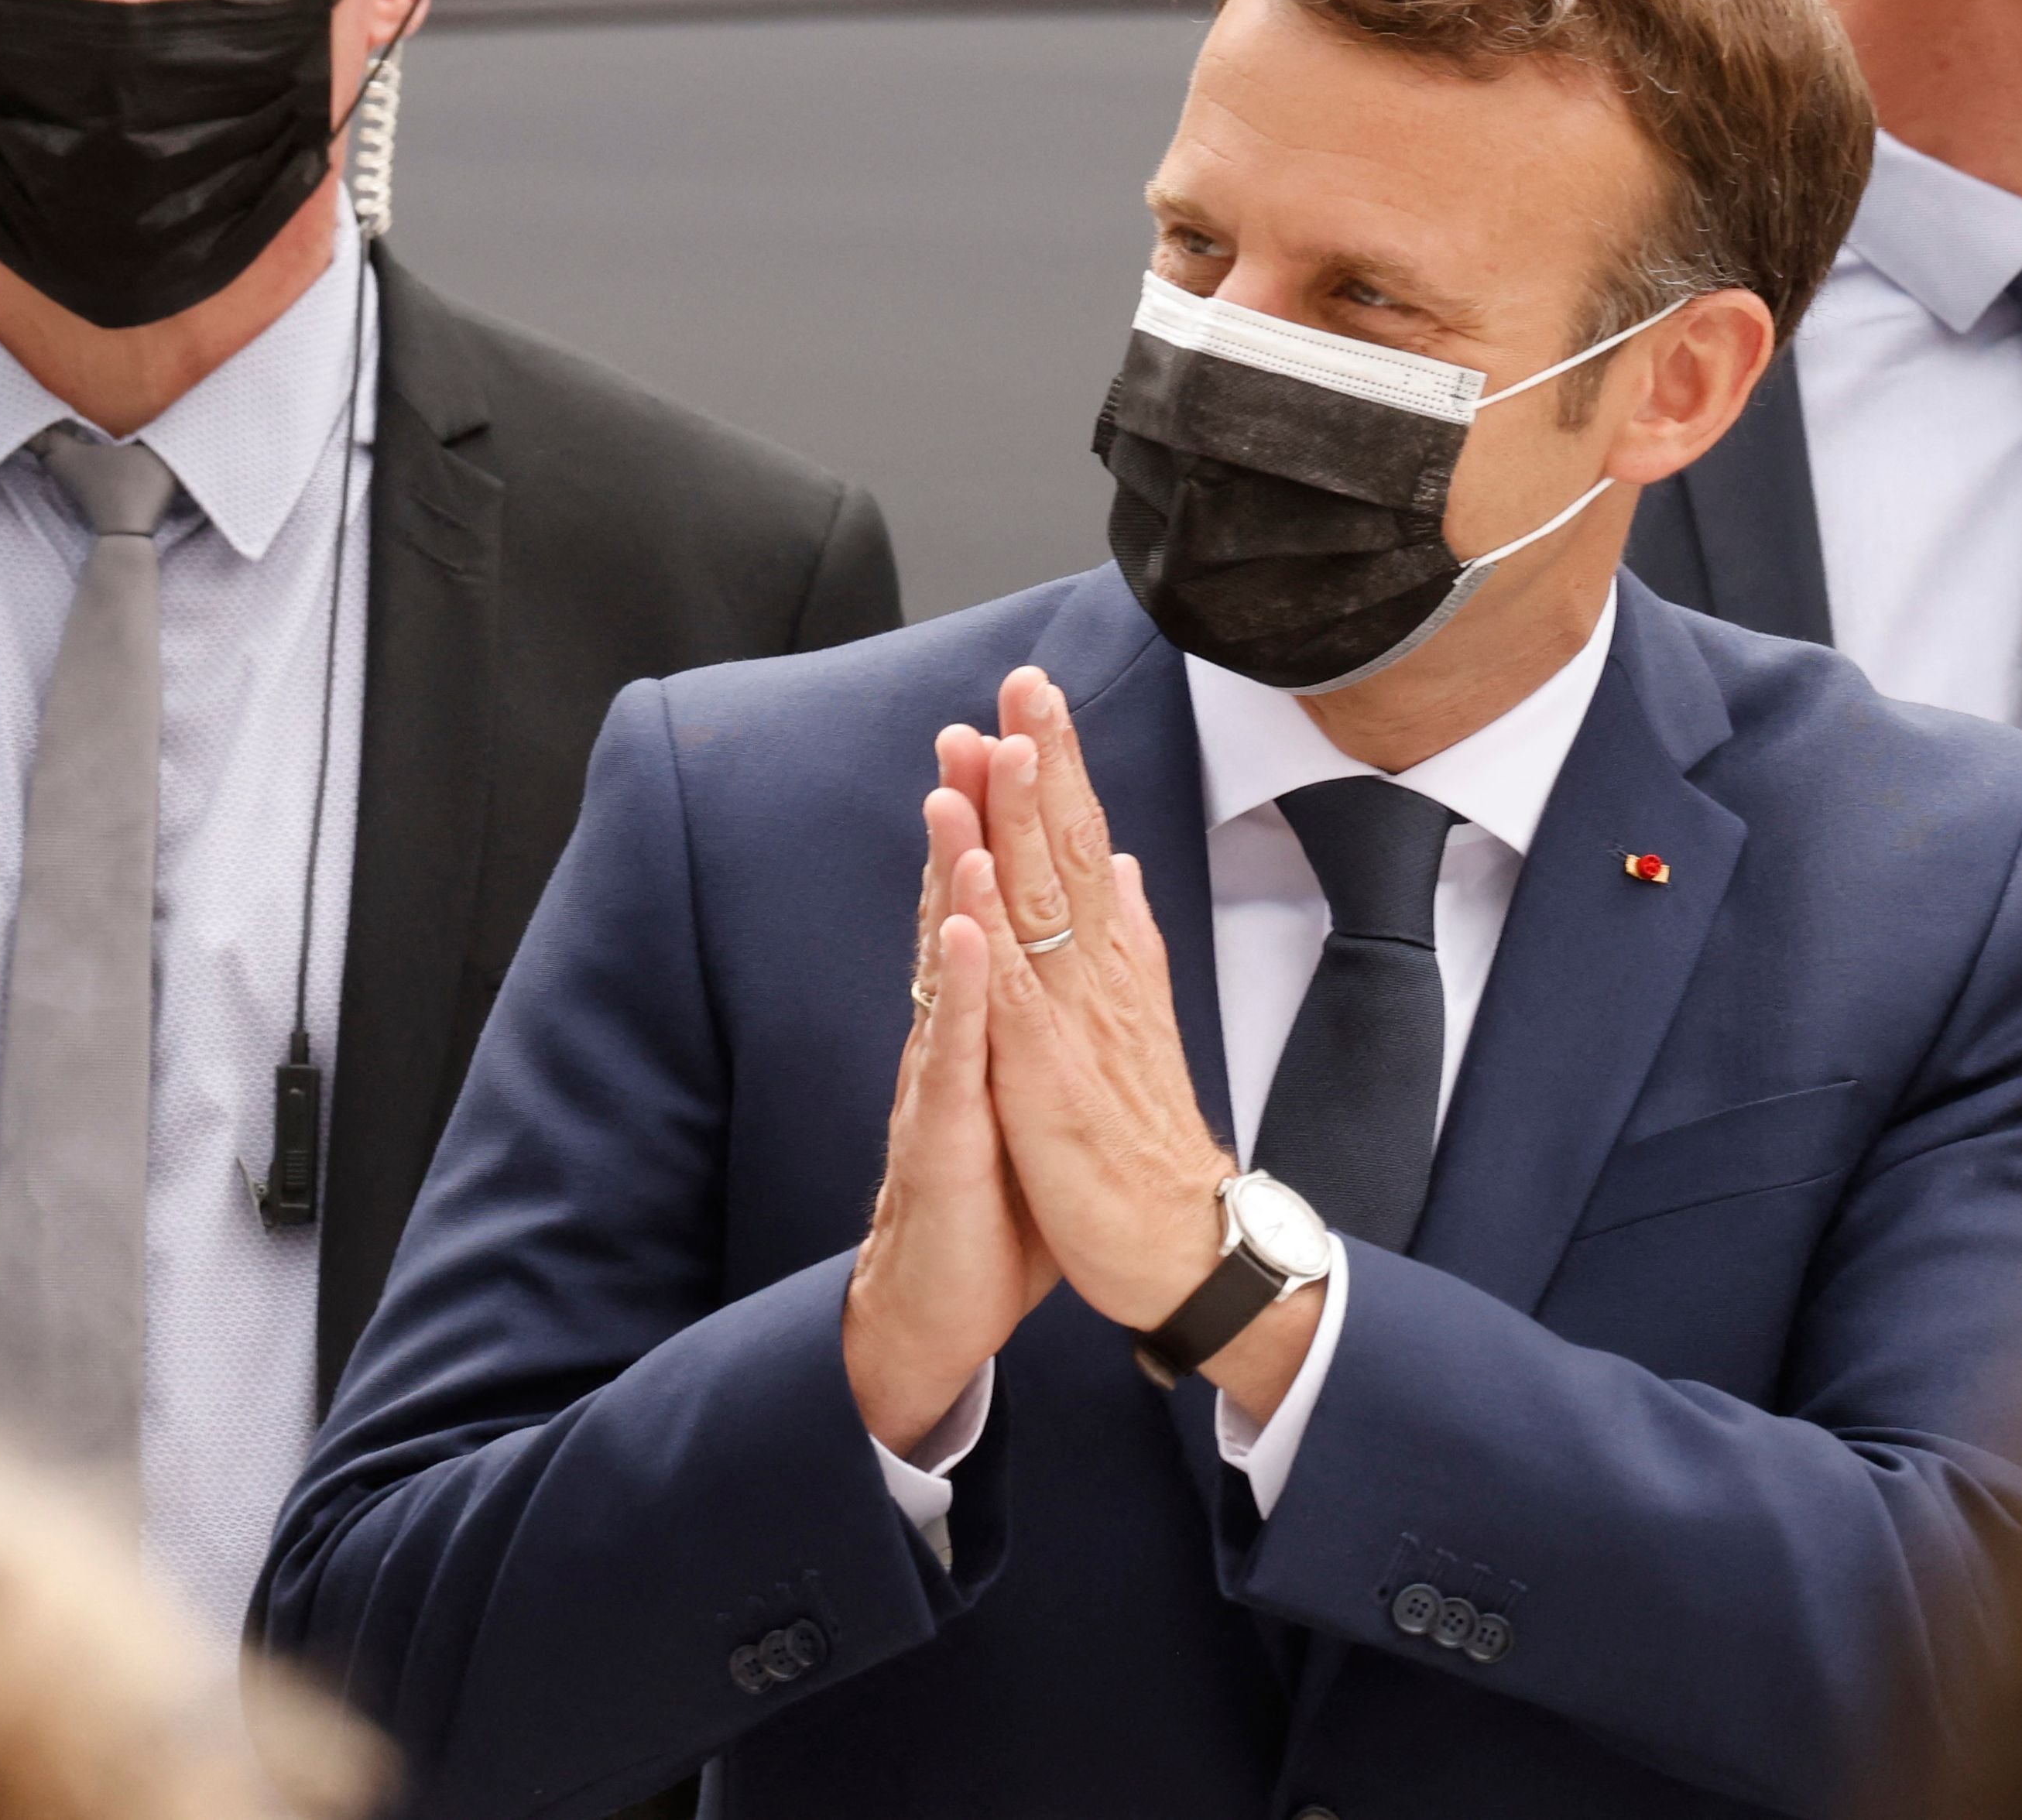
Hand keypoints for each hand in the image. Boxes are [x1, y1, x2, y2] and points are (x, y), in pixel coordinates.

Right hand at [844, 728, 1059, 1457]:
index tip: (1021, 730)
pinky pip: (951, 1049)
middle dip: (971, 811)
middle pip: (959, 902)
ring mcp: (943, 1073)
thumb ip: (1040, 1004)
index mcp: (987, 1015)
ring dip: (949, 874)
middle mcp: (957, 1028)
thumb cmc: (990, 1195)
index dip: (1004, 817)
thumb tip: (1078, 928)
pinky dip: (958, 986)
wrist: (943, 1301)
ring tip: (958, 792)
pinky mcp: (943, 1128)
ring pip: (946, 958)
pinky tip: (963, 930)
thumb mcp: (1028, 1084)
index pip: (992, 895)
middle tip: (979, 719)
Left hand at [957, 671, 1325, 1421]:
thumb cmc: (1148, 1143)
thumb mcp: (1136, 1026)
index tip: (1036, 697)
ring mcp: (1075, 1023)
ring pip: (1042, 905)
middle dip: (1042, 762)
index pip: (1081, 847)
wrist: (1181, 1243)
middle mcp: (1099, 978)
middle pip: (1068, 851)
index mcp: (1112, 966)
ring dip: (1018, 819)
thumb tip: (1117, 869)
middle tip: (1025, 681)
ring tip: (999, 742)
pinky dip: (992, 930)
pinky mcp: (1048, 1077)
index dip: (1057, 769)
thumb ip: (1126, 941)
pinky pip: (1013, 993)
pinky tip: (975, 879)